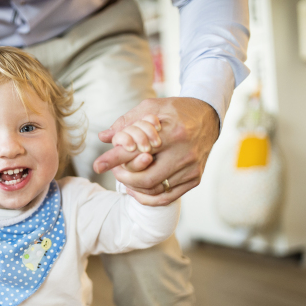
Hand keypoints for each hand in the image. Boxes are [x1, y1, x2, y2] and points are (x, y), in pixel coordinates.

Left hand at [93, 97, 218, 205]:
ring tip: (125, 177)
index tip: (96, 166)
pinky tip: (137, 189)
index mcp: (172, 133)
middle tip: (115, 170)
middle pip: (145, 178)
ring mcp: (191, 168)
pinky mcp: (195, 178)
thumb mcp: (150, 108)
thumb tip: (104, 137)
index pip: (138, 151)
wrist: (209, 117)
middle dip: (124, 177)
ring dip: (134, 187)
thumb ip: (126, 123)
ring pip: (155, 190)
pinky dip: (148, 196)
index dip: (114, 159)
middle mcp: (184, 153)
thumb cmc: (175, 111)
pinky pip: (167, 197)